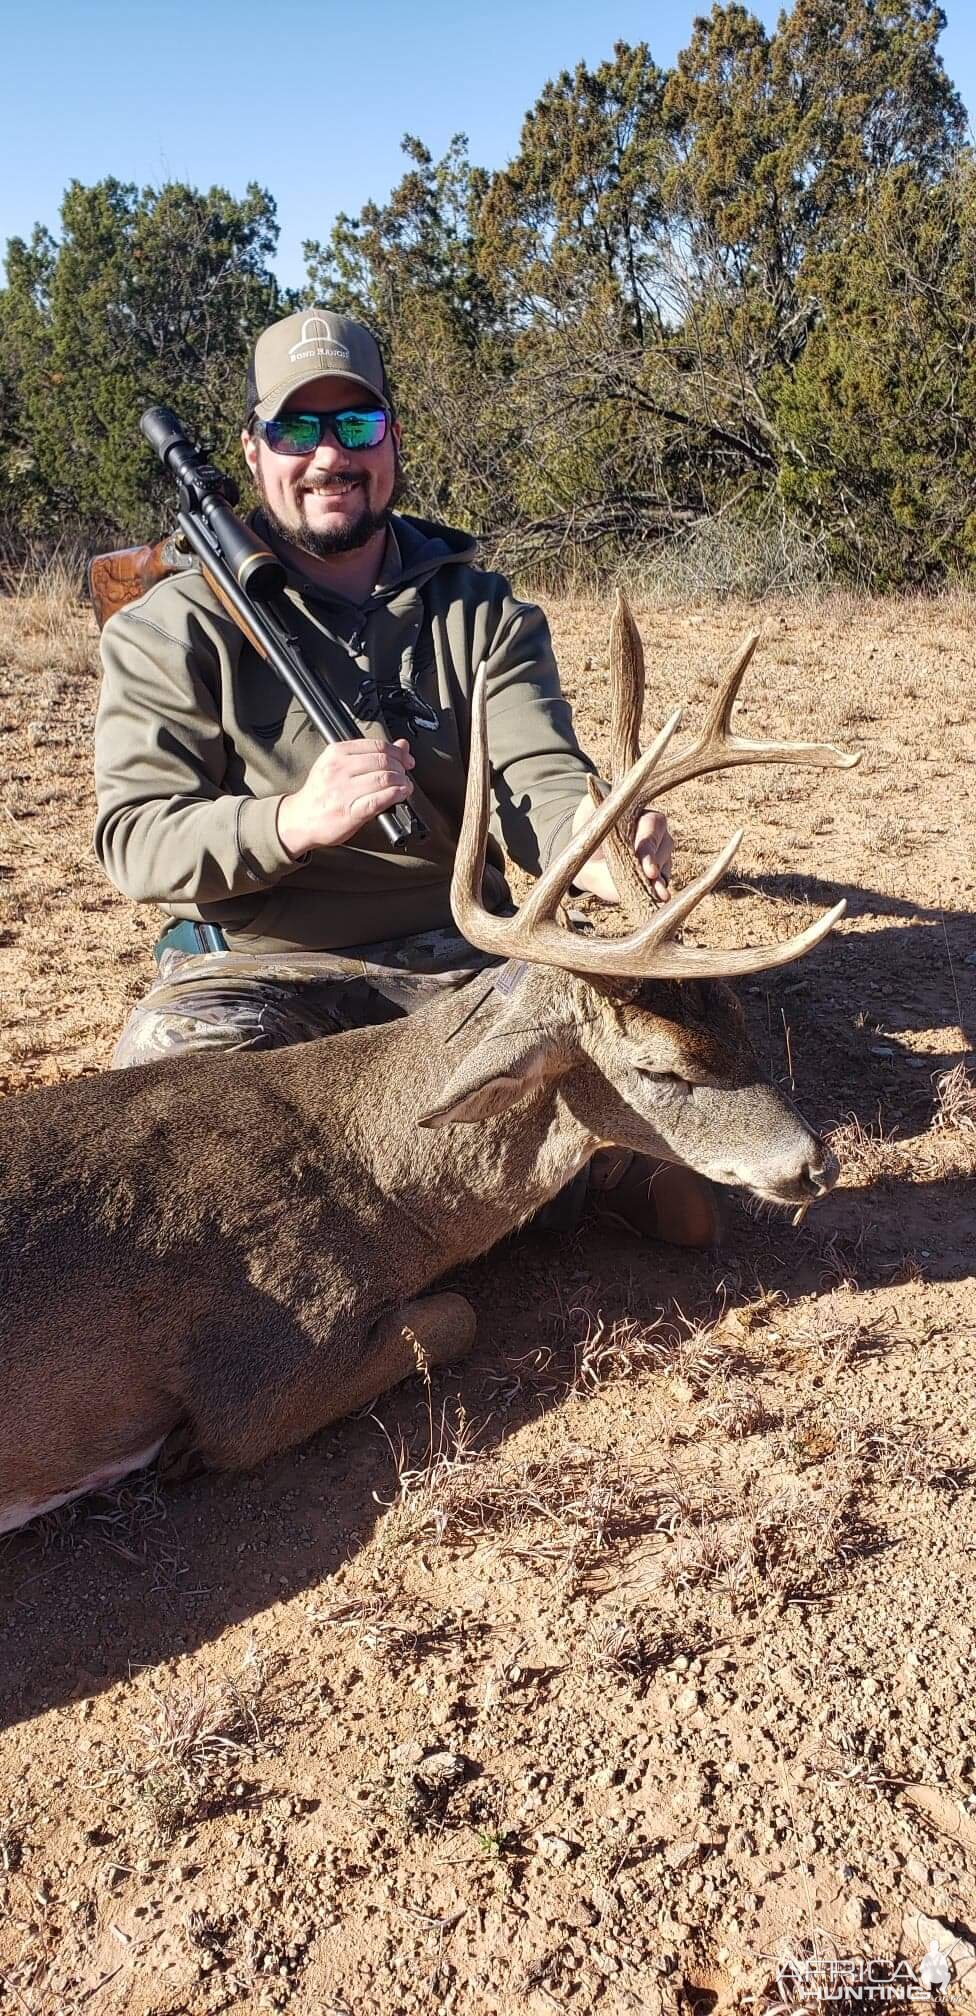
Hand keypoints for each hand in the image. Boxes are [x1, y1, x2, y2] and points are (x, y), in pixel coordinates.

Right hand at [276, 738, 414, 855]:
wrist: (299, 819)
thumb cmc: (320, 793)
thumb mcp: (340, 765)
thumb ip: (370, 754)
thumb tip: (402, 745)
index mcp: (335, 753)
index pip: (376, 745)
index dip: (398, 752)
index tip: (406, 760)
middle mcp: (338, 769)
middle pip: (383, 761)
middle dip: (401, 768)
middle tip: (405, 775)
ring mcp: (344, 791)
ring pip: (385, 778)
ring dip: (402, 782)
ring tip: (404, 786)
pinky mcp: (350, 812)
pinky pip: (380, 800)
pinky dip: (396, 795)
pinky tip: (400, 795)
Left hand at [570, 795, 672, 905]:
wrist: (586, 859)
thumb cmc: (591, 829)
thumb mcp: (590, 811)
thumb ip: (595, 797)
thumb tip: (590, 780)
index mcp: (646, 818)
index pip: (652, 829)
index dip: (649, 846)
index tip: (645, 863)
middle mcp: (658, 838)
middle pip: (663, 850)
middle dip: (656, 865)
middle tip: (650, 877)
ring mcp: (660, 860)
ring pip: (665, 869)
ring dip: (661, 883)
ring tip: (659, 895)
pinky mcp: (655, 880)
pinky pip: (661, 886)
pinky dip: (659, 894)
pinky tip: (658, 901)